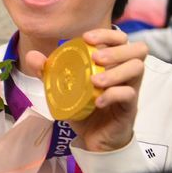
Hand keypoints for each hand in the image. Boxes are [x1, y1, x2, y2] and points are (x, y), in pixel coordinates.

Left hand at [26, 28, 147, 151]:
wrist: (93, 138)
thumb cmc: (84, 108)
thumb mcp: (63, 88)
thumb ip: (49, 72)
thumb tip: (33, 56)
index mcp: (112, 63)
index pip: (121, 38)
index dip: (107, 34)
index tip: (87, 38)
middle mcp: (125, 72)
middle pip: (138, 49)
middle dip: (116, 49)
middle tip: (96, 58)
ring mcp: (130, 89)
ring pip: (137, 68)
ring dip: (115, 71)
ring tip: (94, 81)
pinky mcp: (129, 107)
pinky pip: (129, 94)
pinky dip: (113, 94)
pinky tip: (98, 100)